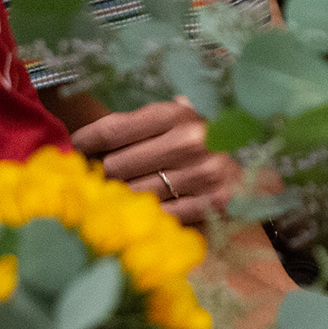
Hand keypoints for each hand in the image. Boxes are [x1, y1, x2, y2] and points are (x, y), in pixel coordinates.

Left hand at [69, 98, 237, 223]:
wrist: (251, 174)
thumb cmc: (200, 144)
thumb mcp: (175, 122)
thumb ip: (138, 125)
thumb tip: (83, 142)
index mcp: (176, 113)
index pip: (113, 129)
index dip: (86, 141)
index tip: (76, 150)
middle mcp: (189, 140)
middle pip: (116, 165)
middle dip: (103, 175)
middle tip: (99, 179)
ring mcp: (202, 173)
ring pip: (134, 193)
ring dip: (121, 198)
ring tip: (117, 196)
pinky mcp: (212, 203)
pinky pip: (161, 214)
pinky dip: (149, 215)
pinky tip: (144, 212)